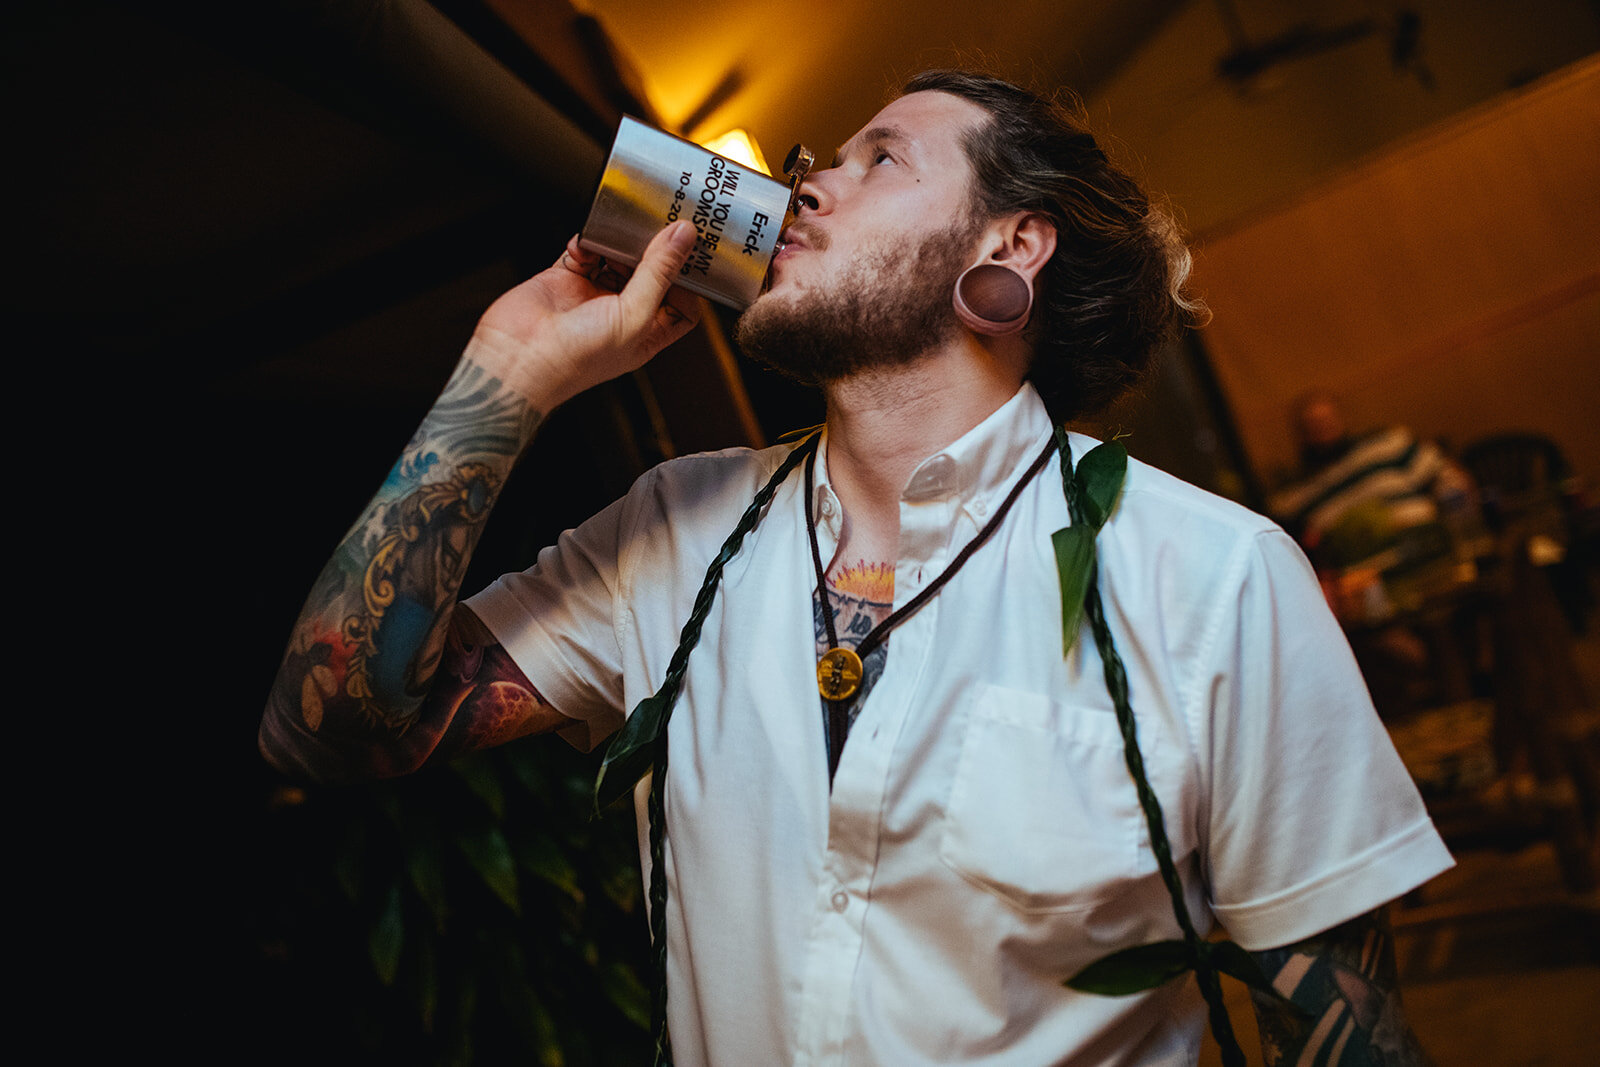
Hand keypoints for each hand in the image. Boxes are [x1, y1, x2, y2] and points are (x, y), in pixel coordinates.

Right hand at [468, 220, 703, 406]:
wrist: (518, 358)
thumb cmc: (576, 360)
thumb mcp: (634, 315)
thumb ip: (659, 272)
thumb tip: (682, 239)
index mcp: (645, 333)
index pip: (679, 304)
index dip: (688, 281)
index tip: (692, 253)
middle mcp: (621, 315)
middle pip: (649, 276)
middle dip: (656, 252)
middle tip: (665, 224)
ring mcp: (591, 296)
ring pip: (615, 259)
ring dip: (620, 243)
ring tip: (628, 226)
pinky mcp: (564, 280)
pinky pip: (582, 251)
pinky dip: (587, 241)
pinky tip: (591, 238)